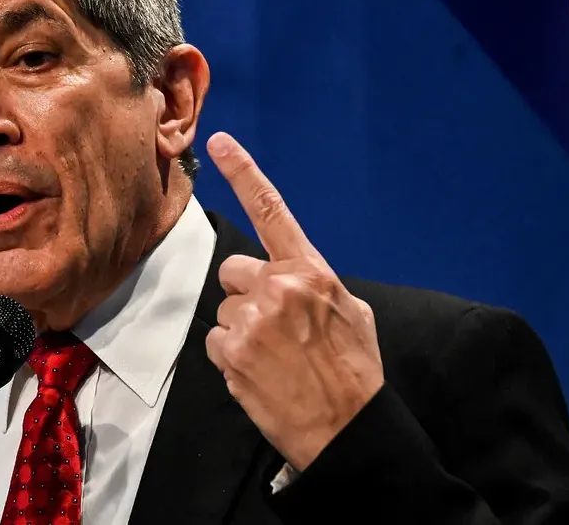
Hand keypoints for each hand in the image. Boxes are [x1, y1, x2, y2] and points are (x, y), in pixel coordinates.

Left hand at [203, 132, 384, 471]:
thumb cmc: (353, 370)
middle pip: (234, 271)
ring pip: (225, 310)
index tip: (219, 142)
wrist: (346, 426)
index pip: (272, 211)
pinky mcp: (230, 351)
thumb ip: (315, 284)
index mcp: (311, 272)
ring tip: (274, 357)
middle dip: (247, 294)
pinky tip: (259, 372)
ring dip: (241, 330)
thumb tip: (293, 277)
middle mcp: (278, 287)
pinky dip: (231, 357)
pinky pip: (215, 341)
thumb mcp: (351, 313)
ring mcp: (251, 319)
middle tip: (275, 328)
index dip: (244, 172)